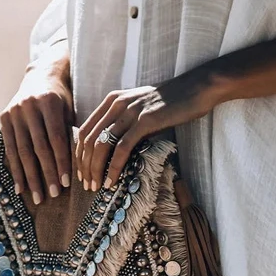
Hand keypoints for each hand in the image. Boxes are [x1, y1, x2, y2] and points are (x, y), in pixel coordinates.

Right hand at [0, 45, 73, 203]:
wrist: (41, 74)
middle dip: (46, 174)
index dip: (61, 162)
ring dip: (30, 177)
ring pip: (22, 151)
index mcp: (49, 103)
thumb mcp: (70, 110)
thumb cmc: (63, 98)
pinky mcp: (4, 118)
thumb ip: (70, 134)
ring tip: (37, 197)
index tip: (67, 183)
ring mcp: (14, 112)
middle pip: (38, 147)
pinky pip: (10, 149)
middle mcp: (28, 106)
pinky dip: (15, 169)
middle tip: (53, 195)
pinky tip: (20, 187)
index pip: (56, 138)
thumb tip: (79, 169)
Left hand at [76, 72, 216, 190]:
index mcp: (112, 100)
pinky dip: (114, 167)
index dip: (80, 154)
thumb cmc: (171, 103)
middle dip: (85, 165)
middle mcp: (117, 104)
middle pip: (90, 139)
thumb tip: (112, 150)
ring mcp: (130, 112)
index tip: (82, 173)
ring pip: (102, 145)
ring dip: (96, 169)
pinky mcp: (145, 121)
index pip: (86, 130)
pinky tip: (112, 180)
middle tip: (87, 185)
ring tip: (97, 186)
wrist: (196, 89)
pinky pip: (122, 148)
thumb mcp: (140, 109)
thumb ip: (124, 123)